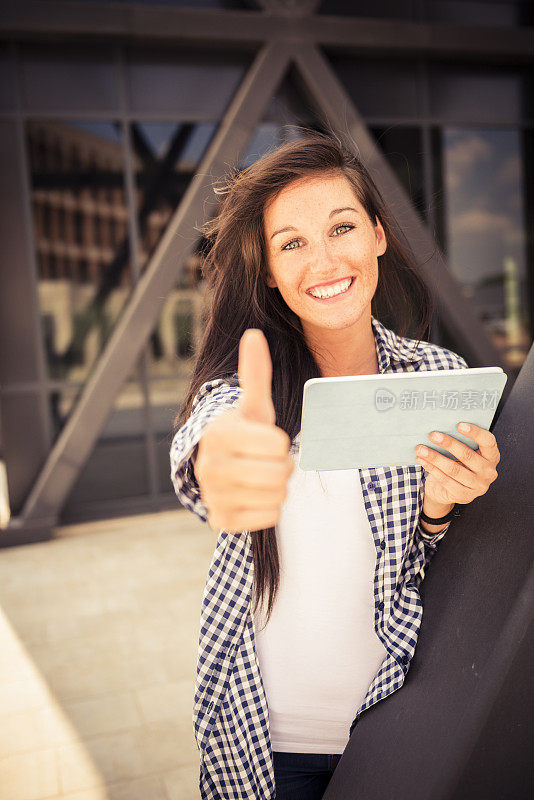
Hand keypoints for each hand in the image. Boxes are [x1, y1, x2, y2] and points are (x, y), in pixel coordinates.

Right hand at [194, 329, 293, 532]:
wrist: (223, 469)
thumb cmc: (246, 432)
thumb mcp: (254, 405)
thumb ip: (255, 373)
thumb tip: (253, 335)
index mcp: (219, 434)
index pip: (279, 444)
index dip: (280, 442)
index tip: (265, 440)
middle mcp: (209, 466)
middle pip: (280, 473)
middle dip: (282, 466)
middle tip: (267, 460)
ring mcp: (213, 496)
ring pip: (277, 496)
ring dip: (278, 487)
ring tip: (261, 476)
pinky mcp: (222, 521)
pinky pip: (270, 516)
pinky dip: (270, 508)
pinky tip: (254, 496)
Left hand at [415, 422, 499, 506]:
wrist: (449, 490)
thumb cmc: (457, 465)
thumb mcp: (463, 453)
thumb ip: (460, 442)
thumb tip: (441, 427)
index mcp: (492, 457)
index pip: (488, 442)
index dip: (475, 432)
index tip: (459, 425)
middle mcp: (489, 472)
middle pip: (468, 455)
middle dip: (448, 443)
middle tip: (433, 435)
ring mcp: (478, 486)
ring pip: (454, 469)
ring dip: (435, 457)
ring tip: (421, 449)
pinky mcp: (464, 496)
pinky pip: (445, 480)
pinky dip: (432, 469)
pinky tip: (422, 460)